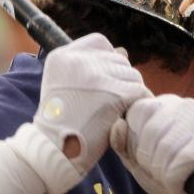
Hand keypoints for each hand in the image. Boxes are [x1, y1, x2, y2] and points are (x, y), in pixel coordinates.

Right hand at [8, 33, 151, 193]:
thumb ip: (91, 65)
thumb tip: (124, 51)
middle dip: (120, 79)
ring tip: (116, 109)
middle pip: (118, 59)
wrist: (54, 151)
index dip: (107, 59)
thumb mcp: (66, 85)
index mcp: (62, 56)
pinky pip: (139, 91)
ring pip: (132, 74)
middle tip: (111, 101)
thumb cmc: (62, 121)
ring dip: (130, 92)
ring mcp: (96, 76)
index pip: (99, 43)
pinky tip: (128, 114)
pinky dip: (139, 102)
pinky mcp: (113, 94)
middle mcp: (78, 61)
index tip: (104, 79)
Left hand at [110, 95, 193, 193]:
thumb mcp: (139, 162)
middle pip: (150, 134)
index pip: (136, 113)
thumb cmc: (171, 175)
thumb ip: (123, 145)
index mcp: (161, 104)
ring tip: (174, 177)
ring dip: (164, 174)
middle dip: (150, 163)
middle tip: (163, 173)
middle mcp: (182, 104)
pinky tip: (185, 181)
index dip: (137, 145)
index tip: (148, 159)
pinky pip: (183, 160)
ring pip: (166, 148)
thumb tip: (117, 124)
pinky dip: (176, 180)